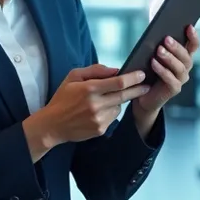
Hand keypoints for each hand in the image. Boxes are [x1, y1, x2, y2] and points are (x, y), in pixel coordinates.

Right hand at [23, 65, 151, 154]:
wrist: (53, 124)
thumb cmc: (63, 98)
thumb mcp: (73, 77)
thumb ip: (95, 71)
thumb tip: (116, 70)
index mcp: (89, 89)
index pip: (118, 82)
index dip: (133, 78)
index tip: (142, 74)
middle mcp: (96, 104)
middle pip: (124, 95)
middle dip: (138, 89)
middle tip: (146, 85)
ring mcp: (99, 118)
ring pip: (119, 106)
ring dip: (118, 101)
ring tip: (104, 100)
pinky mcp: (101, 129)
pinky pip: (113, 117)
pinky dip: (111, 111)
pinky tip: (98, 111)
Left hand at [133, 25, 199, 114]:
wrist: (143, 94)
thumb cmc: (148, 71)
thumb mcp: (153, 56)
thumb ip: (159, 46)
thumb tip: (156, 31)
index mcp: (183, 57)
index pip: (193, 46)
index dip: (193, 36)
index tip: (189, 26)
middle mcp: (185, 68)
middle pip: (186, 56)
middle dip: (177, 47)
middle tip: (166, 39)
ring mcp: (181, 79)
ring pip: (180, 68)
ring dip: (169, 58)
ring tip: (159, 50)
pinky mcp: (174, 89)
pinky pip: (171, 79)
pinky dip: (162, 70)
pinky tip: (153, 63)